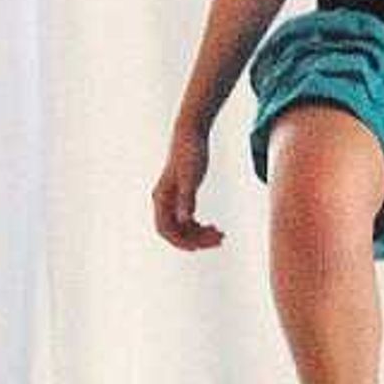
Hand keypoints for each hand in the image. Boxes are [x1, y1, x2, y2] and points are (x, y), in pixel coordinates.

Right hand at [151, 126, 221, 250]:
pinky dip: (199, 226)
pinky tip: (214, 227)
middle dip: (196, 239)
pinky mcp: (180, 196)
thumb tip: (186, 220)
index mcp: (161, 198)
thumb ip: (187, 198)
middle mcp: (163, 201)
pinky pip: (186, 220)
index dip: (181, 241)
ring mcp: (171, 200)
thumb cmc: (191, 153)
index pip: (165, 229)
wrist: (190, 135)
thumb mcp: (191, 177)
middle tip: (220, 239)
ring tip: (221, 235)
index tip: (200, 248)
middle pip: (175, 231)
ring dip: (199, 234)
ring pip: (182, 227)